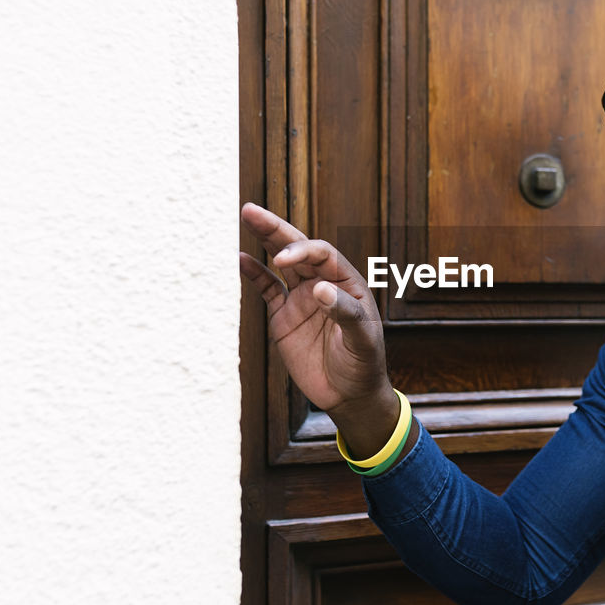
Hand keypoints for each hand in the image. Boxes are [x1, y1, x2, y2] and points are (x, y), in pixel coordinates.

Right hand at [239, 203, 398, 455]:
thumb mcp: (362, 340)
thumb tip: (320, 288)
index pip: (322, 254)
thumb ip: (345, 313)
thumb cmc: (364, 365)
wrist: (350, 394)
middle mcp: (323, 284)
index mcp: (346, 283)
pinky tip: (240, 258)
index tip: (282, 259)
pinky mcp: (285, 317)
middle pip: (299, 249)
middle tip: (252, 210)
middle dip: (276, 229)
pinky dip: (254, 274)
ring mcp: (302, 299)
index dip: (302, 250)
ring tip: (246, 217)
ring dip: (265, 241)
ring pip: (280, 264)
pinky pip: (267, 289)